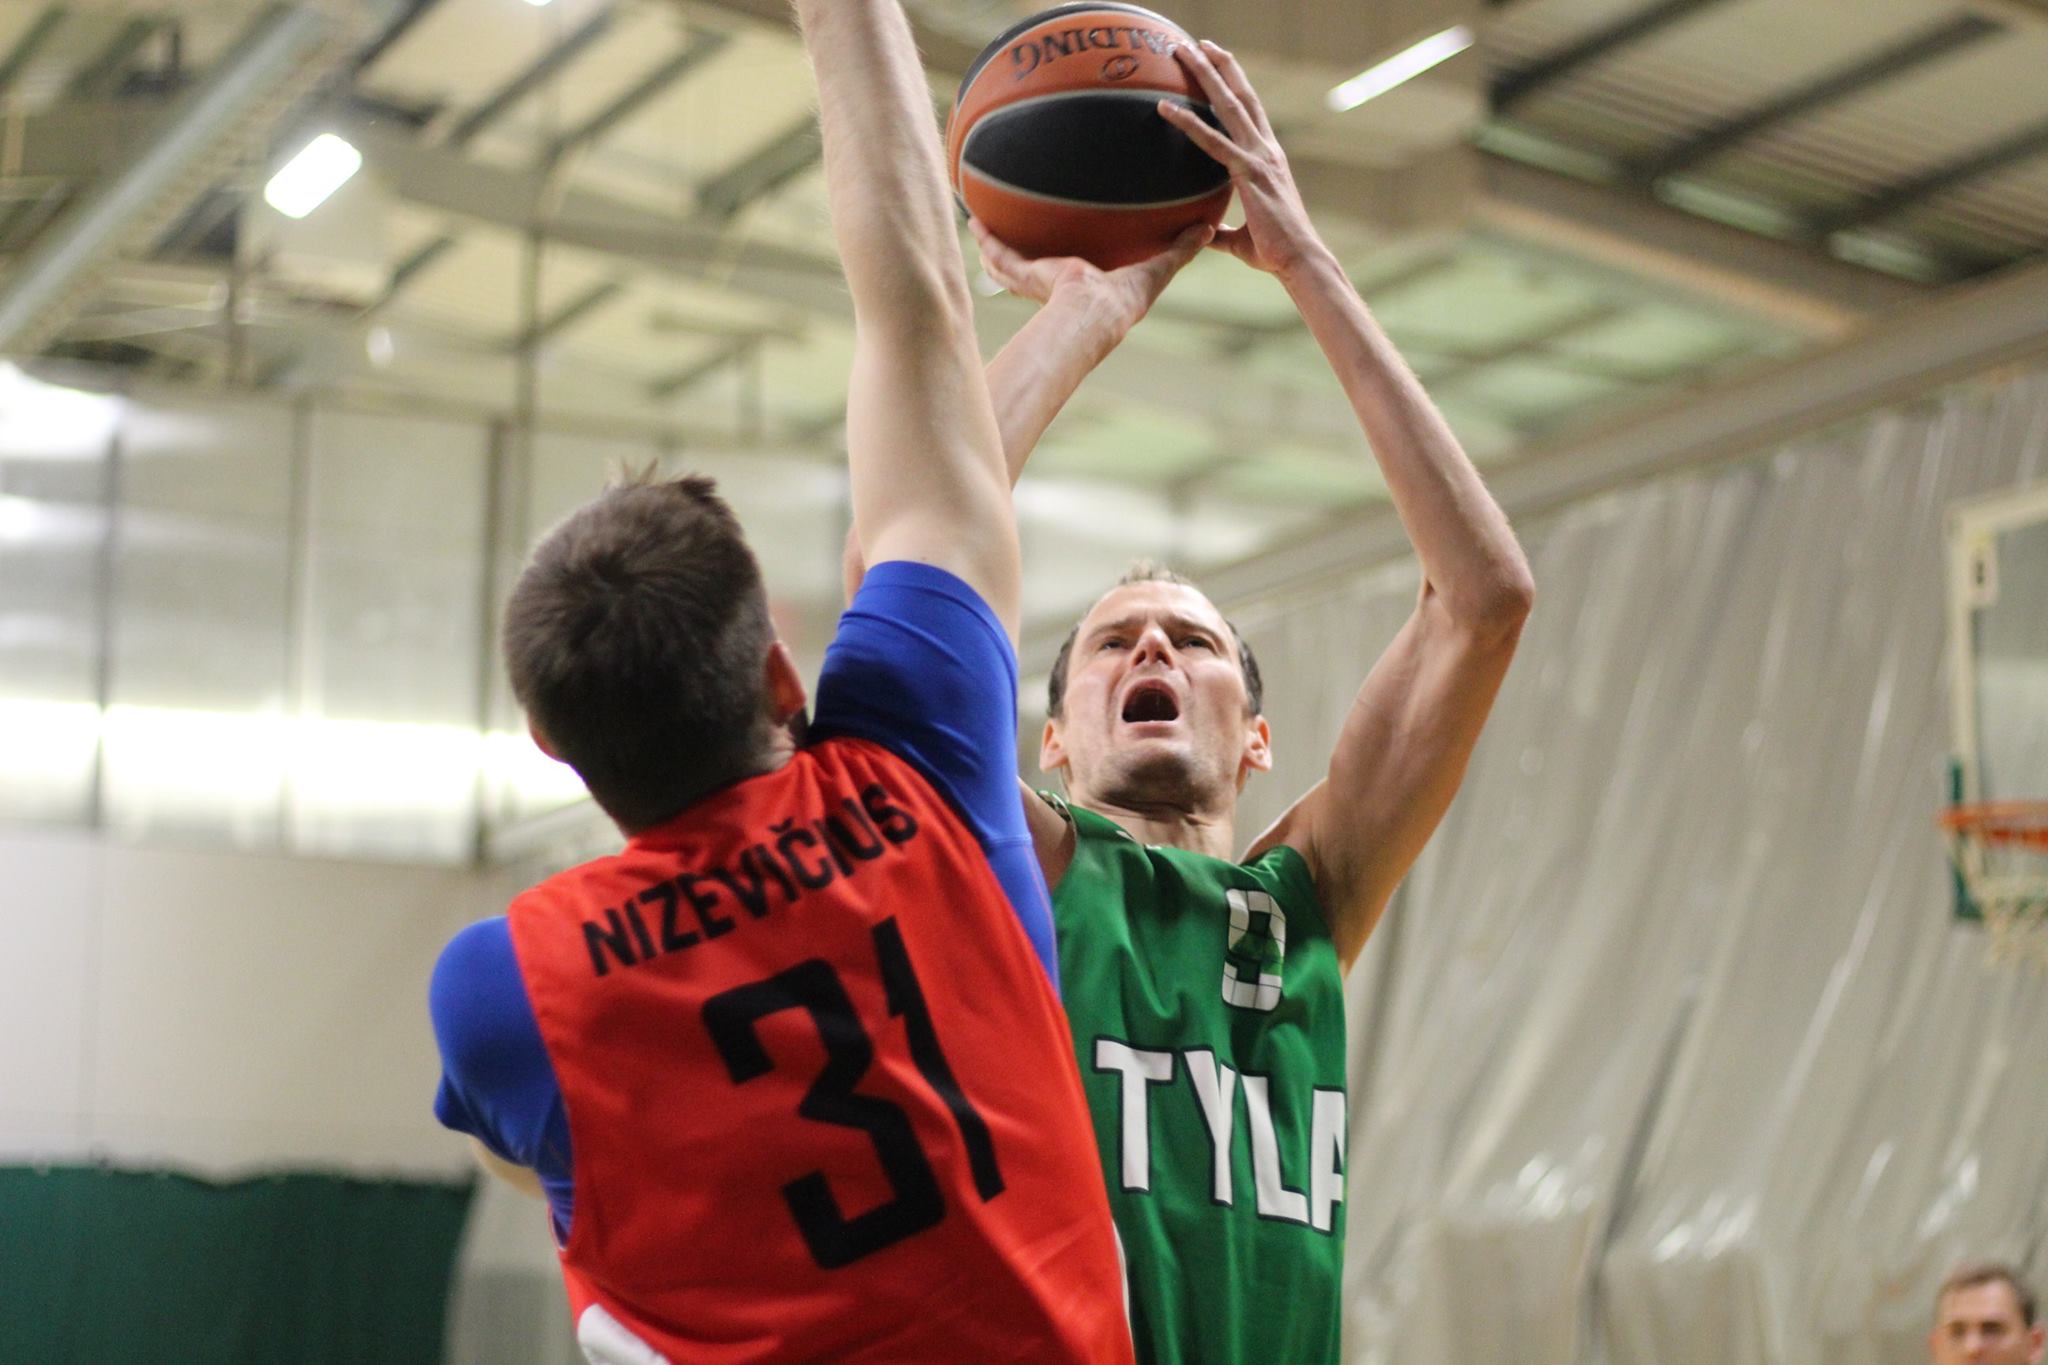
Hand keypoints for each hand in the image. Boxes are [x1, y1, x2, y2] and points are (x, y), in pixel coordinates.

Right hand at [970, 217, 1211, 337]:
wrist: (1096, 309)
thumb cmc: (1126, 298)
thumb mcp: (1158, 268)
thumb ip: (1181, 249)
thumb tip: (1209, 229)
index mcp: (1086, 284)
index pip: (1075, 271)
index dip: (1068, 262)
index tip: (1065, 255)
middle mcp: (1058, 284)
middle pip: (1034, 268)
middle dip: (1021, 256)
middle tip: (1008, 237)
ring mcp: (1038, 280)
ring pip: (1010, 263)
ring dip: (995, 248)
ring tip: (980, 228)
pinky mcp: (1026, 275)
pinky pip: (1003, 257)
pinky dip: (987, 241)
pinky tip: (974, 222)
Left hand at [1157, 40, 1325, 278]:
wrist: (1299, 261)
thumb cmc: (1274, 252)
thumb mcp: (1240, 238)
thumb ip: (1220, 230)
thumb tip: (1203, 233)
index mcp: (1268, 158)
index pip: (1249, 112)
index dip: (1233, 85)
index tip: (1217, 63)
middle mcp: (1266, 150)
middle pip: (1239, 96)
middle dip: (1219, 66)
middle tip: (1198, 43)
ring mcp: (1258, 157)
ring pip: (1227, 105)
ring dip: (1204, 74)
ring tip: (1183, 50)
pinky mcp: (1248, 173)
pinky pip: (1212, 141)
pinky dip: (1187, 122)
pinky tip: (1165, 108)